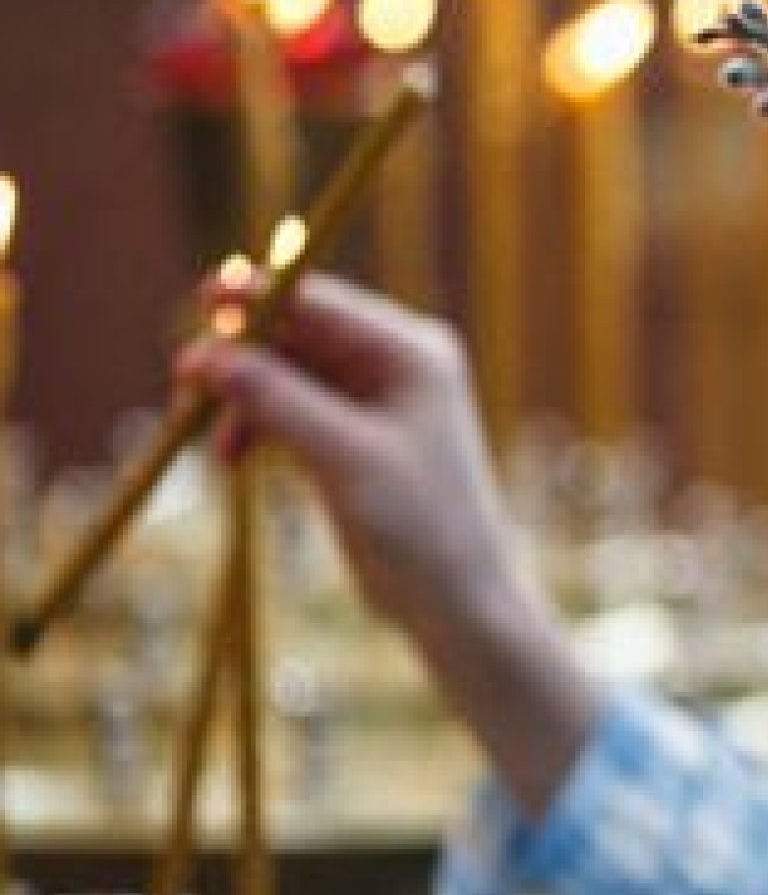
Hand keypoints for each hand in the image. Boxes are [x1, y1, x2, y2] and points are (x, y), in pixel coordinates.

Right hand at [179, 273, 598, 809]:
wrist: (454, 598)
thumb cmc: (419, 525)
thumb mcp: (344, 457)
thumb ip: (278, 401)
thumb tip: (209, 354)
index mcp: (412, 351)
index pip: (322, 302)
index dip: (259, 295)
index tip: (202, 296)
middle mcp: (396, 363)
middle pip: (298, 333)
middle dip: (242, 353)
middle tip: (186, 380)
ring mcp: (374, 398)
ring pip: (287, 374)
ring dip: (243, 396)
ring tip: (208, 435)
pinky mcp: (353, 435)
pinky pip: (290, 410)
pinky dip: (257, 426)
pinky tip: (230, 458)